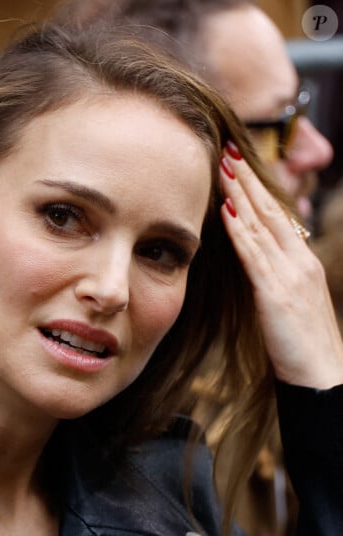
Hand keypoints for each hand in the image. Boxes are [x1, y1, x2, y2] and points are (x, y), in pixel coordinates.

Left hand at [219, 143, 342, 389]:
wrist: (322, 376)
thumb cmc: (303, 347)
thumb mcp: (290, 305)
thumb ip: (274, 281)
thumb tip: (253, 266)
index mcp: (304, 263)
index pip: (278, 217)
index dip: (259, 190)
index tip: (240, 167)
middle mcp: (299, 261)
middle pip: (271, 211)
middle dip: (248, 180)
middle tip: (228, 151)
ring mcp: (289, 275)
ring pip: (262, 225)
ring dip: (240, 194)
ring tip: (222, 167)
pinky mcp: (276, 293)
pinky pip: (255, 255)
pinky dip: (240, 230)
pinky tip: (226, 211)